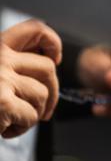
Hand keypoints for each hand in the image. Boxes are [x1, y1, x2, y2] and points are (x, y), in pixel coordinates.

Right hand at [0, 20, 61, 137]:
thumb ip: (12, 65)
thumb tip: (53, 63)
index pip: (33, 29)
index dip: (52, 41)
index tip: (55, 59)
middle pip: (47, 68)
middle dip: (52, 92)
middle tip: (44, 110)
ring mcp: (0, 79)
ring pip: (42, 94)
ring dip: (33, 114)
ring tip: (12, 121)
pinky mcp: (1, 102)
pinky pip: (31, 116)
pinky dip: (22, 128)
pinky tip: (3, 131)